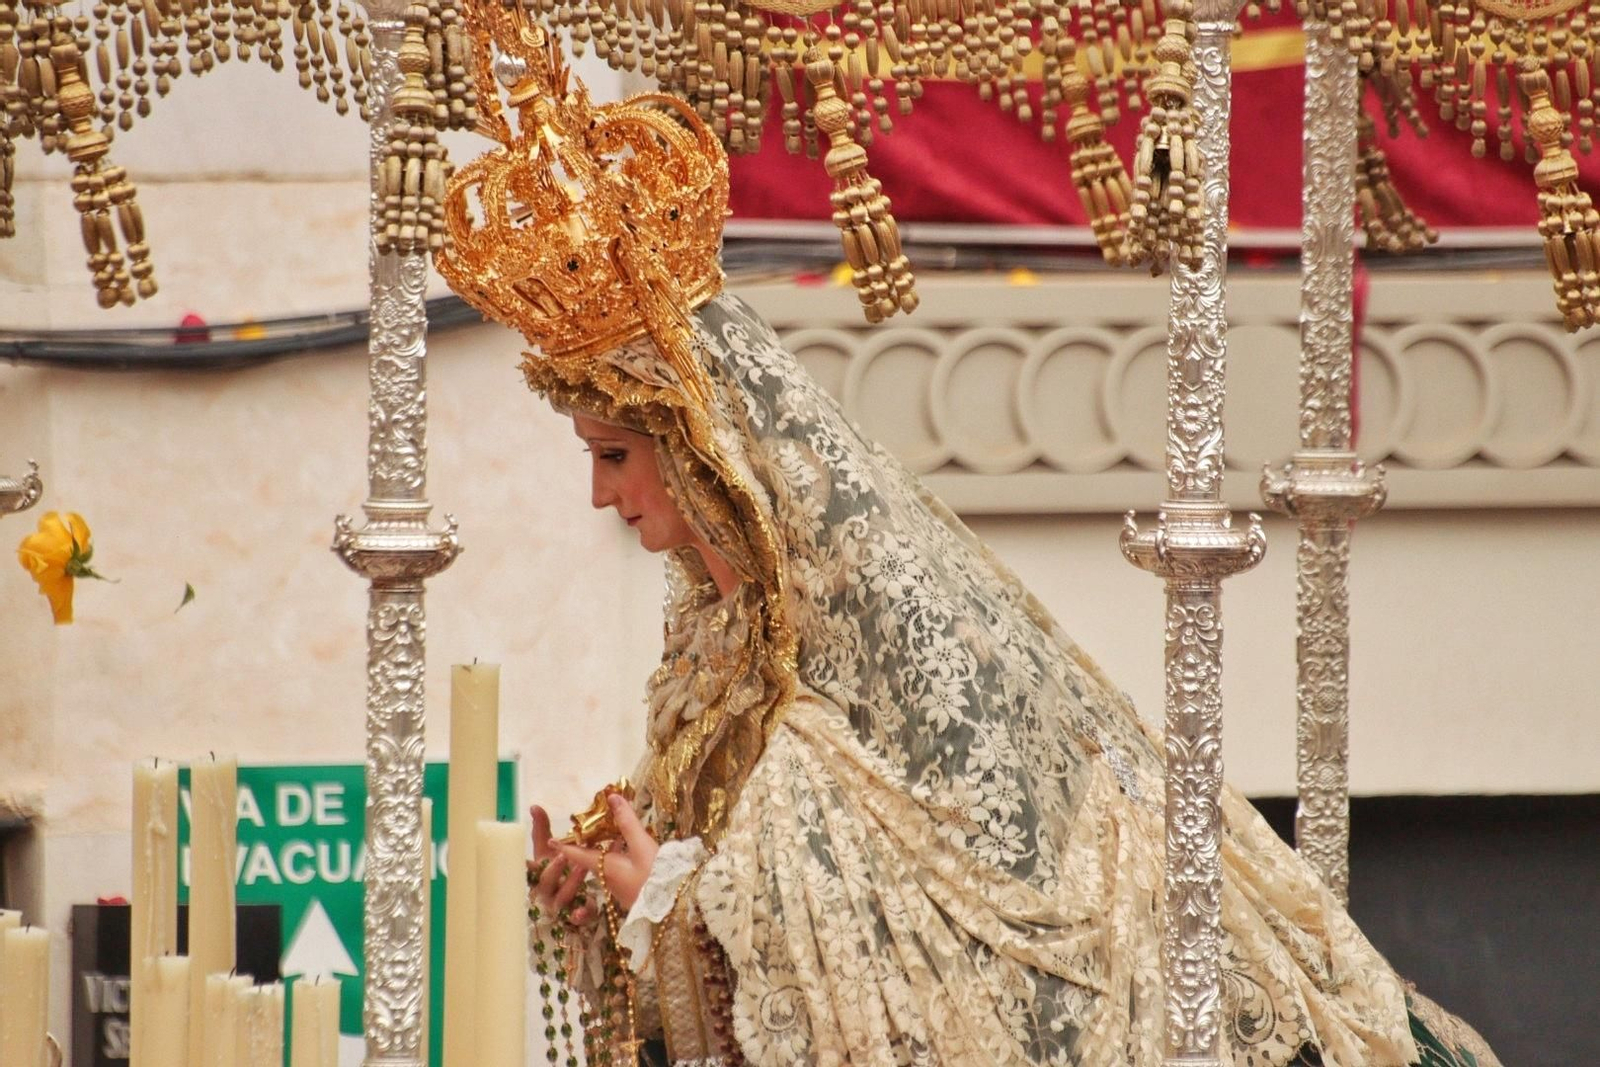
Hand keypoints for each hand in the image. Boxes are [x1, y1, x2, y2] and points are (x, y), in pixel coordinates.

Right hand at [528, 804, 595, 925]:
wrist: (572, 897)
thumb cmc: (557, 869)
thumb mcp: (549, 850)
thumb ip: (542, 829)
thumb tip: (534, 806)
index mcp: (538, 872)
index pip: (529, 868)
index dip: (526, 866)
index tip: (525, 860)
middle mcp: (545, 890)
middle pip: (545, 882)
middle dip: (553, 870)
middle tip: (564, 856)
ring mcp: (558, 905)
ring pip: (562, 897)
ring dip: (571, 883)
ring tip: (583, 867)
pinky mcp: (574, 916)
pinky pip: (577, 917)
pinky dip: (580, 914)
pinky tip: (584, 911)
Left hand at [550, 794, 658, 912]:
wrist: (674, 908)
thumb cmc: (655, 877)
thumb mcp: (642, 846)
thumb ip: (627, 822)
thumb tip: (612, 798)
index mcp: (604, 867)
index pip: (578, 854)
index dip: (564, 845)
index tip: (550, 840)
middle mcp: (607, 879)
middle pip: (590, 859)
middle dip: (584, 845)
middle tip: (582, 830)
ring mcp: (618, 888)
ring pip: (603, 865)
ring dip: (601, 850)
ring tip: (604, 834)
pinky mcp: (630, 891)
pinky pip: (615, 871)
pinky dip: (614, 858)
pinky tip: (625, 851)